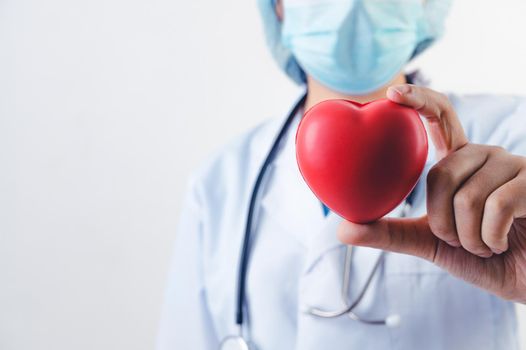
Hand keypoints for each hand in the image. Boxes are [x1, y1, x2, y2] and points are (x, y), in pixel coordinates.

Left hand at [338, 84, 525, 303]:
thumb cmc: (484, 257)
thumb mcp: (431, 243)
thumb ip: (390, 234)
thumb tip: (341, 229)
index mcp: (461, 162)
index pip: (439, 119)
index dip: (418, 100)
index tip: (391, 94)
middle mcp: (486, 156)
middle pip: (440, 175)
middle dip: (443, 223)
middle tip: (461, 241)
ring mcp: (514, 166)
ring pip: (466, 196)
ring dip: (469, 237)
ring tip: (486, 244)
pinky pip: (495, 207)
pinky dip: (489, 238)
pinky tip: (502, 244)